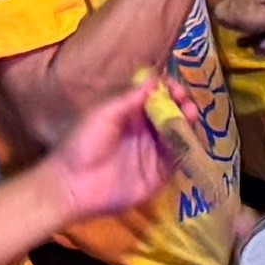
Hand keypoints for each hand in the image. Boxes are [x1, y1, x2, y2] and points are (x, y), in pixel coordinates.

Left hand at [28, 78, 190, 231]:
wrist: (74, 186)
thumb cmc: (83, 144)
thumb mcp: (103, 115)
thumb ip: (129, 98)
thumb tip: (154, 79)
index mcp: (131, 115)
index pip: (157, 98)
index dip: (168, 90)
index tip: (174, 85)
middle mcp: (146, 131)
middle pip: (172, 114)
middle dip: (181, 104)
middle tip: (184, 100)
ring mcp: (154, 152)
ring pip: (178, 134)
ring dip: (187, 123)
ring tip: (189, 114)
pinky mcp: (159, 173)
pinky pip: (178, 159)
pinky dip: (187, 147)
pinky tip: (189, 138)